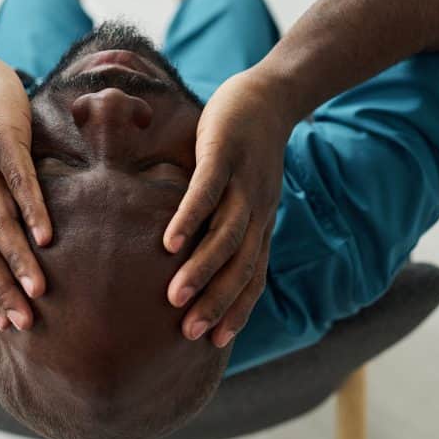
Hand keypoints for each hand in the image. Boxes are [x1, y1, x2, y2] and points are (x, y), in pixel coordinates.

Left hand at [0, 42, 51, 332]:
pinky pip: (17, 181)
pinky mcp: (2, 141)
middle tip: (23, 325)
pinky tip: (46, 236)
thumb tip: (33, 241)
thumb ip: (4, 206)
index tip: (6, 326)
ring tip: (38, 292)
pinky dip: (31, 210)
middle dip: (0, 291)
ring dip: (16, 260)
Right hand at [162, 67, 293, 347]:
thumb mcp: (240, 192)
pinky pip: (207, 192)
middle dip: (217, 302)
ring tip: (175, 298)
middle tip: (190, 335)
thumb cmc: (246, 149)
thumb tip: (185, 254)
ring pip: (226, 236)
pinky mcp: (224, 154)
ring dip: (202, 270)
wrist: (270, 95)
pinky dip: (190, 218)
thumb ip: (218, 222)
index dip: (237, 309)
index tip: (214, 343)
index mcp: (260, 223)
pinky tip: (169, 241)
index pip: (254, 275)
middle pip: (241, 266)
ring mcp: (242, 183)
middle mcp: (257, 211)